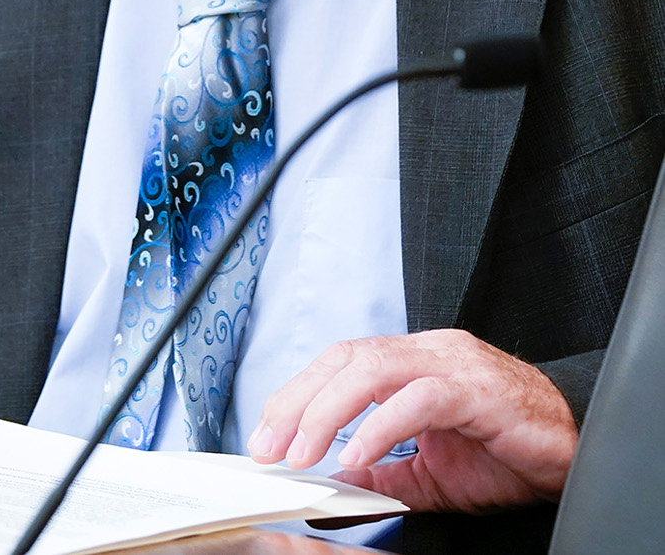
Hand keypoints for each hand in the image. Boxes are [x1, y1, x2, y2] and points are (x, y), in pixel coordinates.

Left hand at [250, 329, 574, 512]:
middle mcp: (428, 352)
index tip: (264, 435)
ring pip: (372, 369)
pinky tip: (358, 456)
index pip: (336, 363)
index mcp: (411, 362)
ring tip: (301, 452)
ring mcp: (454, 365)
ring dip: (326, 411)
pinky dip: (381, 426)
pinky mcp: (480, 391)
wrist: (574, 453)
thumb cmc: (506, 452)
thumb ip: (380, 474)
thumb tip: (331, 484)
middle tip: (268, 447)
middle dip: (297, 402)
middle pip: (344, 359)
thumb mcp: (427, 473)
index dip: (294, 394)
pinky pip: (419, 399)